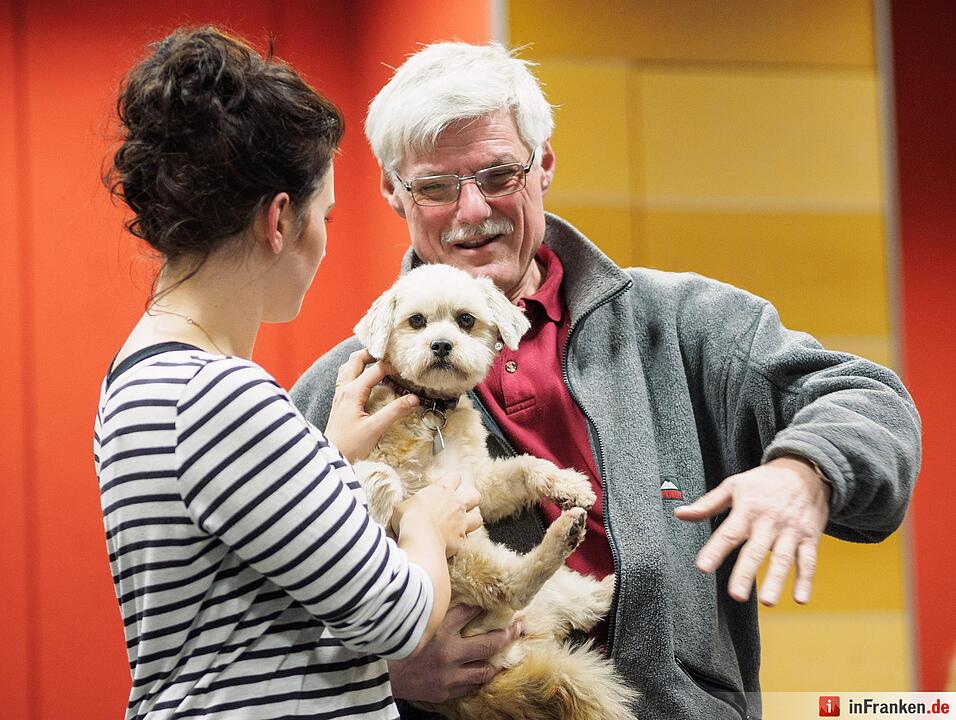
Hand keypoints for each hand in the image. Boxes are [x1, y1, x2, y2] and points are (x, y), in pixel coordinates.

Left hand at [324, 348, 418, 462]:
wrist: (332, 456)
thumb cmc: (350, 445)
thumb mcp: (375, 428)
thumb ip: (395, 411)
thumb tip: (414, 399)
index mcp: (353, 392)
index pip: (376, 370)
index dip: (392, 366)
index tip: (406, 369)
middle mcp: (344, 388)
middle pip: (356, 359)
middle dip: (372, 353)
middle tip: (389, 355)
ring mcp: (340, 394)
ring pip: (348, 366)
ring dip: (362, 360)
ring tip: (377, 361)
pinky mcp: (340, 401)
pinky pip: (346, 377)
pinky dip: (357, 370)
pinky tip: (365, 378)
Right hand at [388, 605, 521, 702]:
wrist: (379, 676)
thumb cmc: (393, 644)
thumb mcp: (413, 620)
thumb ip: (431, 608)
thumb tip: (444, 589)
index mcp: (439, 630)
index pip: (469, 612)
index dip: (484, 606)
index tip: (497, 602)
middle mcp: (448, 653)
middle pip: (488, 643)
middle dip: (508, 635)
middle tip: (519, 627)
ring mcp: (448, 675)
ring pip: (484, 670)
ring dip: (497, 662)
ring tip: (508, 655)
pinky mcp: (445, 691)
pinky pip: (469, 687)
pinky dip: (477, 679)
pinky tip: (482, 673)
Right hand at [393, 475, 481, 556]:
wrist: (420, 538)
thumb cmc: (408, 519)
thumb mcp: (404, 506)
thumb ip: (413, 505)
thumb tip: (409, 509)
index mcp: (442, 491)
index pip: (455, 477)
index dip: (453, 480)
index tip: (448, 485)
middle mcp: (456, 504)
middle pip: (475, 496)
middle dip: (471, 499)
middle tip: (462, 504)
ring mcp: (461, 522)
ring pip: (477, 518)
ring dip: (472, 521)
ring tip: (463, 524)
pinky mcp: (461, 540)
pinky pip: (466, 539)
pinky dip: (460, 541)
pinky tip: (452, 543)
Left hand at [673, 456, 830, 605]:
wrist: (805, 470)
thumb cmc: (764, 481)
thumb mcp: (733, 485)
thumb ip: (707, 504)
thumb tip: (680, 514)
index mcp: (748, 509)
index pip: (729, 532)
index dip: (715, 550)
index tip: (703, 567)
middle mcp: (769, 521)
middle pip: (756, 550)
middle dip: (746, 573)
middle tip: (736, 594)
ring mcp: (791, 530)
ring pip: (784, 558)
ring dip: (776, 580)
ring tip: (768, 601)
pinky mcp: (809, 537)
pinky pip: (809, 560)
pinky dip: (806, 580)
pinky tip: (800, 598)